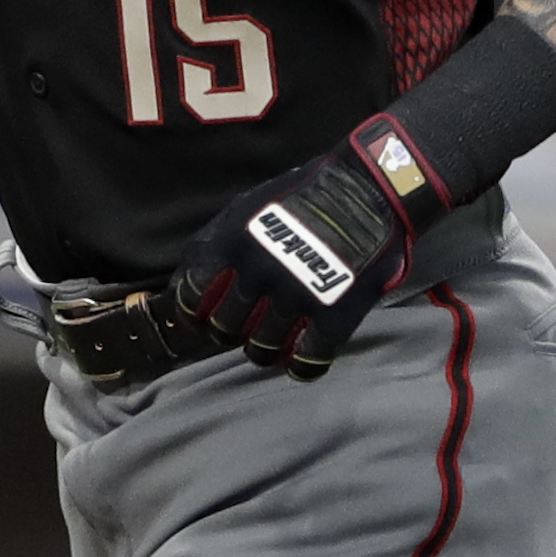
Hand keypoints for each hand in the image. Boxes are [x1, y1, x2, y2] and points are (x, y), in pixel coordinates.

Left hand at [167, 147, 411, 380]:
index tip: (202, 319)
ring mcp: (297, 295)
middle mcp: (259, 272)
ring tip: (272, 344)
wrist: (368, 189)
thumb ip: (214, 240)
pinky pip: (308, 359)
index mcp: (233, 244)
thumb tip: (186, 277)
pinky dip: (301, 366)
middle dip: (229, 333)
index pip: (193, 297)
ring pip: (263, 350)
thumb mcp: (246, 205)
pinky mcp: (334, 314)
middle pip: (226, 329)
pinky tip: (302, 360)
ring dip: (263, 351)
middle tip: (241, 328)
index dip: (193, 314)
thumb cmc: (303, 195)